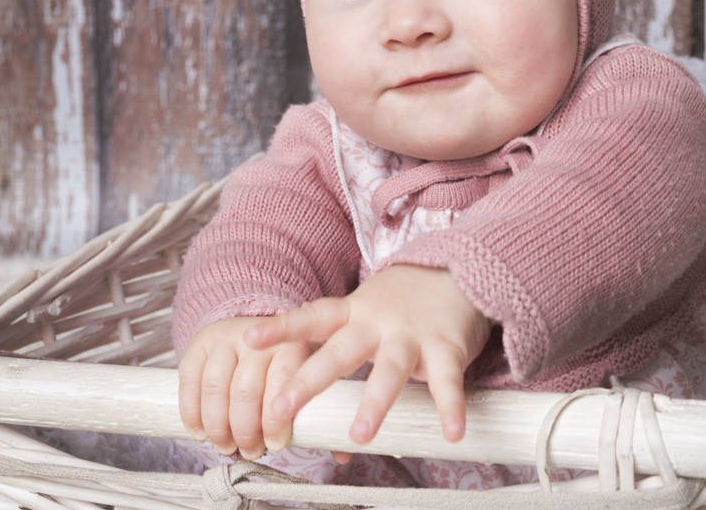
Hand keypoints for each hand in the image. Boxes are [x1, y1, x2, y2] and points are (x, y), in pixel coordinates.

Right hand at [177, 317, 312, 459]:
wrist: (257, 329)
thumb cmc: (283, 366)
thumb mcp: (307, 375)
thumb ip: (319, 410)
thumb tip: (341, 455)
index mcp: (292, 344)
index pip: (284, 381)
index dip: (277, 418)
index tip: (276, 443)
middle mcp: (259, 338)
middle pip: (246, 390)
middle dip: (246, 429)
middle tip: (251, 450)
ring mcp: (227, 338)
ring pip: (216, 388)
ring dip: (219, 426)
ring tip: (226, 445)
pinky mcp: (200, 342)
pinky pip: (190, 379)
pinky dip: (193, 412)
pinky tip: (200, 430)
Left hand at [245, 265, 491, 445]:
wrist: (458, 268)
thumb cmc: (404, 298)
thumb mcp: (365, 310)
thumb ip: (340, 343)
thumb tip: (300, 385)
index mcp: (353, 313)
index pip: (311, 318)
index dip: (280, 328)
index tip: (247, 339)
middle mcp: (376, 323)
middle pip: (338, 352)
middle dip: (309, 381)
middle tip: (280, 409)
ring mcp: (411, 335)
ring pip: (389, 371)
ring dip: (374, 404)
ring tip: (359, 436)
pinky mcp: (446, 347)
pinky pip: (447, 381)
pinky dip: (450, 407)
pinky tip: (452, 432)